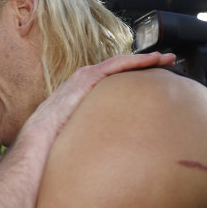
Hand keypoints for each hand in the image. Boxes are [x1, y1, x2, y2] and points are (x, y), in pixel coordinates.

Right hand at [19, 52, 175, 144]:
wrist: (39, 141)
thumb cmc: (53, 143)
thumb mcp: (76, 135)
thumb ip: (89, 133)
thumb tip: (102, 148)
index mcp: (81, 95)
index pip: (111, 81)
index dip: (132, 76)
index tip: (151, 80)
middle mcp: (83, 83)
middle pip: (119, 69)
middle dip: (143, 65)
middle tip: (167, 64)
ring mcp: (84, 78)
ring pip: (121, 63)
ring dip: (145, 59)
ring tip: (167, 59)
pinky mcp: (87, 78)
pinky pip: (116, 65)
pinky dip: (136, 60)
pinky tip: (154, 60)